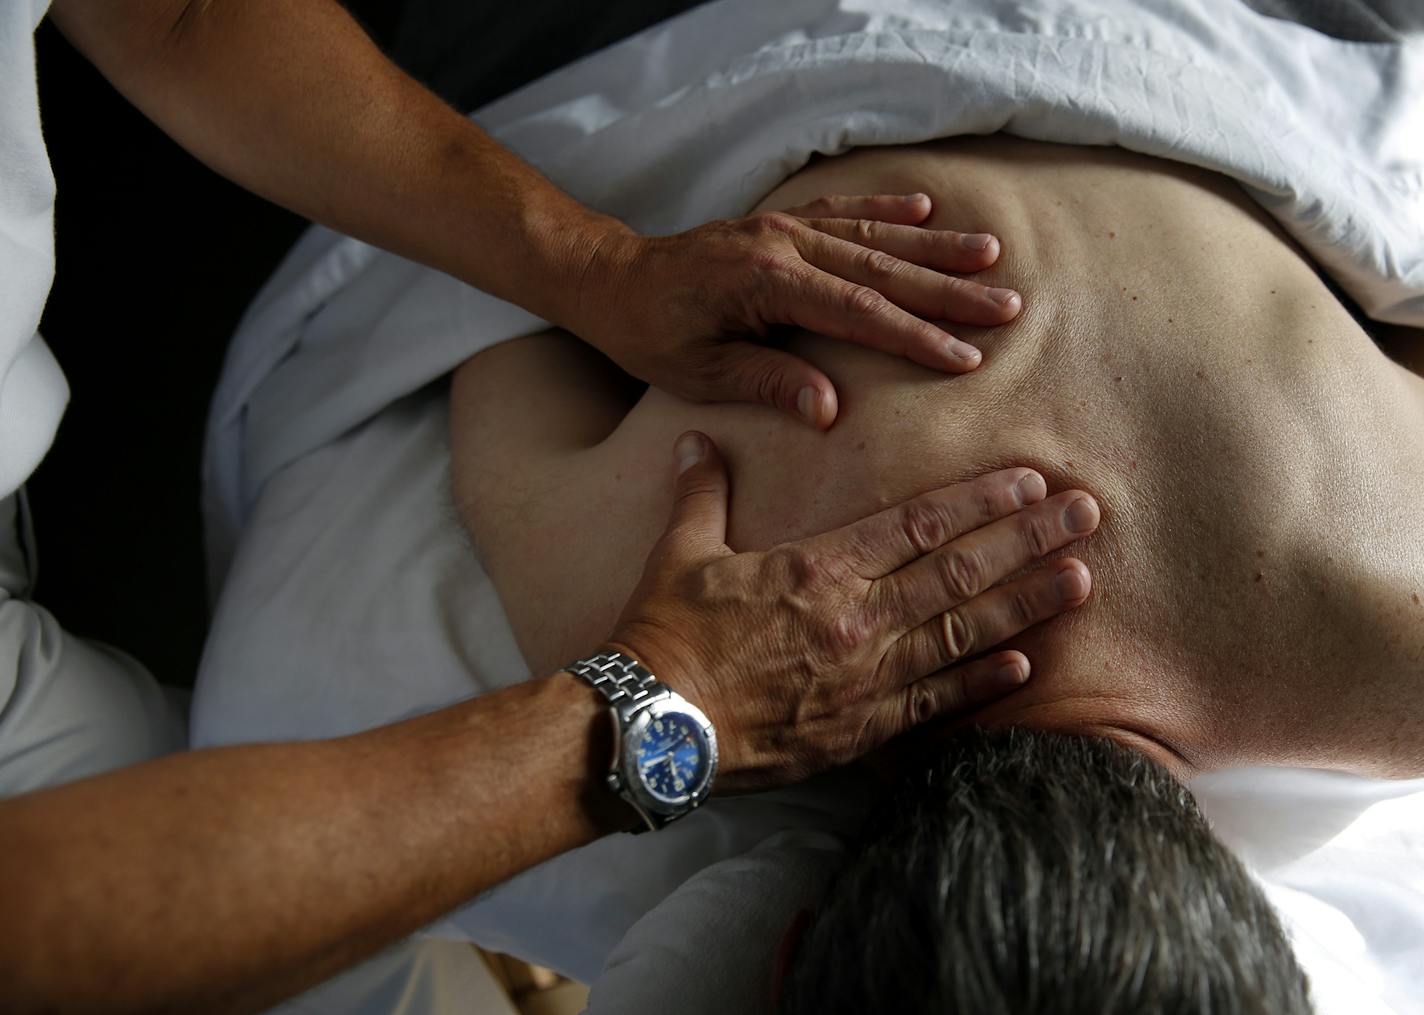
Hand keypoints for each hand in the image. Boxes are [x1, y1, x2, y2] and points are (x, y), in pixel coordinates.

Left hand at [566, 195, 1021, 428]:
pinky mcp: (780, 221)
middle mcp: (783, 244)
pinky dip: (887, 211)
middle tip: (1008, 306)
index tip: (967, 356)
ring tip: (990, 256)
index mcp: (766, 282)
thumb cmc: (650, 333)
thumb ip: (767, 383)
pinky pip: (843, 212)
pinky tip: (926, 212)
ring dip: (933, 249)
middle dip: (948, 291)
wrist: (610, 279)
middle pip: (881, 270)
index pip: (857, 313)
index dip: (916, 337)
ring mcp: (783, 226)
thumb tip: (831, 410)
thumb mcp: (699, 372)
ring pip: (873, 237)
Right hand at [606, 433, 1097, 791]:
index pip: (920, 523)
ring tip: (1082, 579)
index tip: (1030, 480)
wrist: (656, 725)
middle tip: (1088, 514)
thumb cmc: (666, 634)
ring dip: (1027, 603)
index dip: (981, 499)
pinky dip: (982, 683)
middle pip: (961, 569)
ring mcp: (867, 677)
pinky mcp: (862, 728)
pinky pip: (935, 702)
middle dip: (1029, 538)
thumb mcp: (678, 553)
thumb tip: (695, 442)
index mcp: (819, 567)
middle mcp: (858, 617)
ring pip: (964, 631)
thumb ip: (701, 493)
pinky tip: (1025, 666)